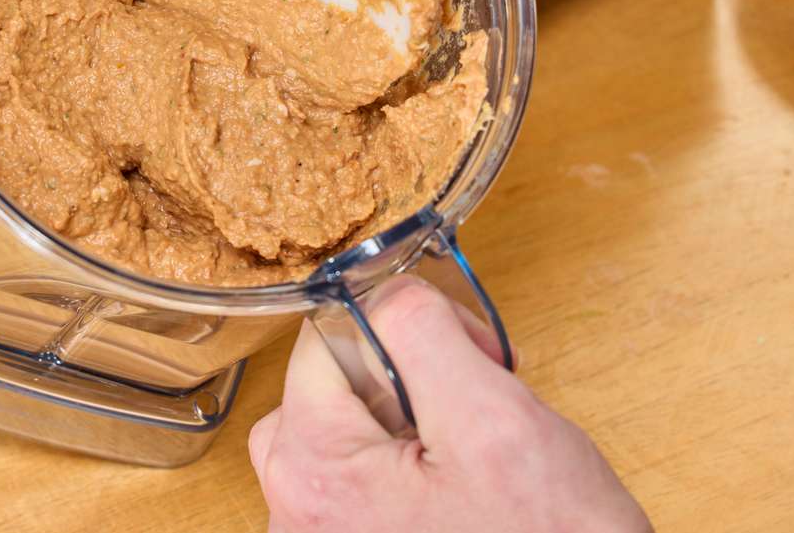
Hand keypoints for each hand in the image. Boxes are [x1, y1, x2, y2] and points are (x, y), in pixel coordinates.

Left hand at [248, 277, 650, 532]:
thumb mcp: (492, 417)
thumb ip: (422, 331)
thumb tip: (381, 284)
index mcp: (316, 477)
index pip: (323, 340)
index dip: (401, 327)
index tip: (467, 352)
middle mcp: (300, 514)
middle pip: (326, 384)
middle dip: (404, 371)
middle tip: (477, 394)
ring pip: (346, 424)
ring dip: (409, 411)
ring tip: (473, 441)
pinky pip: (361, 470)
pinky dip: (408, 455)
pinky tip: (461, 478)